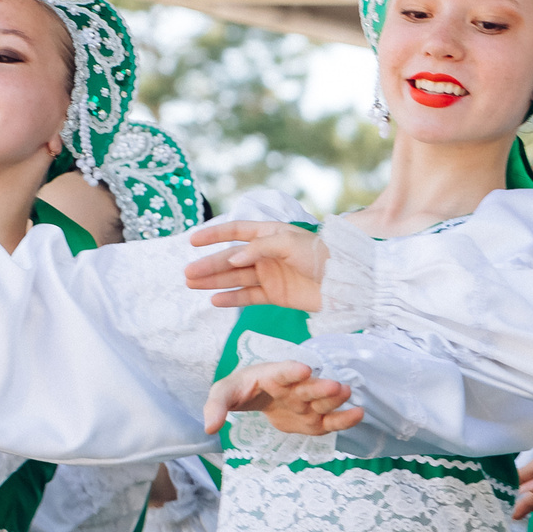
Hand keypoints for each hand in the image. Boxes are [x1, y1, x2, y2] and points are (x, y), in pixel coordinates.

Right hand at [185, 222, 328, 310]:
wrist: (345, 282)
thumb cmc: (320, 255)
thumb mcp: (289, 243)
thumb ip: (259, 248)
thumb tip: (232, 258)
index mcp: (270, 233)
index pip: (236, 231)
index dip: (214, 235)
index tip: (192, 241)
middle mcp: (266, 253)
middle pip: (231, 258)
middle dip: (209, 265)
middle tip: (187, 273)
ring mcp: (270, 275)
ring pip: (235, 277)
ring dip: (214, 281)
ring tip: (192, 285)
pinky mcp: (275, 295)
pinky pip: (248, 296)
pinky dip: (232, 298)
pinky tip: (215, 300)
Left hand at [202, 359, 361, 435]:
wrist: (257, 395)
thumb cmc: (241, 389)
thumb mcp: (223, 393)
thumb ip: (216, 407)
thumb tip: (209, 427)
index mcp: (272, 375)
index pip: (282, 371)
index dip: (292, 370)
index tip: (304, 369)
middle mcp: (294, 387)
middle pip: (308, 387)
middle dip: (321, 387)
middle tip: (336, 386)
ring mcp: (306, 404)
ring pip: (323, 402)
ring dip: (335, 399)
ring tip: (348, 395)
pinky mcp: (315, 420)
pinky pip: (331, 421)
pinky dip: (344, 420)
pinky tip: (358, 415)